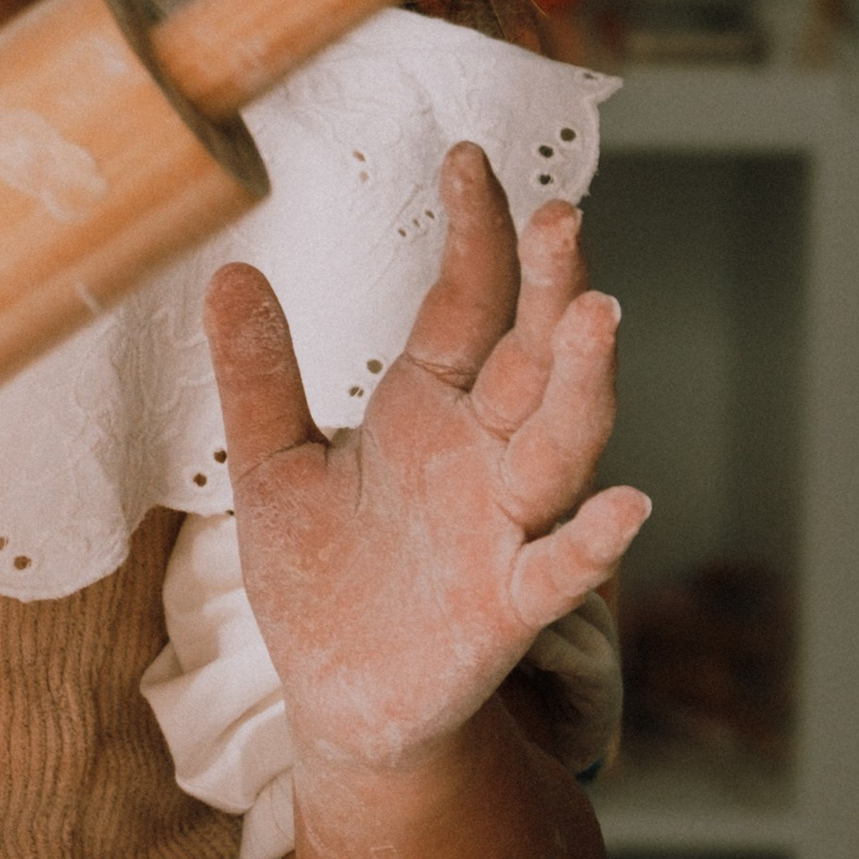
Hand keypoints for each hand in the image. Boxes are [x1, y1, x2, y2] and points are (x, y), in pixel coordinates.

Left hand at [205, 144, 647, 779]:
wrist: (337, 699)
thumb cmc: (321, 578)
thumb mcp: (271, 466)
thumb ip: (258, 376)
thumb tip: (230, 271)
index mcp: (429, 408)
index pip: (465, 302)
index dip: (473, 234)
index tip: (468, 158)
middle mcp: (482, 455)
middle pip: (530, 356)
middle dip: (549, 288)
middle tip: (561, 216)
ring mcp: (502, 527)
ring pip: (560, 444)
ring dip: (583, 383)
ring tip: (599, 314)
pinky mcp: (505, 607)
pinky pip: (558, 568)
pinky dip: (594, 539)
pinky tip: (627, 505)